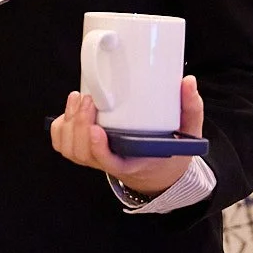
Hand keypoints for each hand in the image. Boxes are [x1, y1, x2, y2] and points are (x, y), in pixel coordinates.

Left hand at [49, 75, 205, 197]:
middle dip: (80, 125)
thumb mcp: (188, 133)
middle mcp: (111, 163)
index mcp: (135, 163)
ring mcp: (95, 159)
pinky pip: (63, 145)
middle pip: (83, 153)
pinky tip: (70, 109)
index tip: (97, 129)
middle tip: (88, 99)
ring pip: (70, 149)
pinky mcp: (85, 151)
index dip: (99, 149)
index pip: (110, 163)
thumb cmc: (169, 151)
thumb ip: (190, 108)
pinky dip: (61, 128)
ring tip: (78, 99)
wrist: (157, 171)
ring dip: (69, 124)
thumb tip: (188, 81)